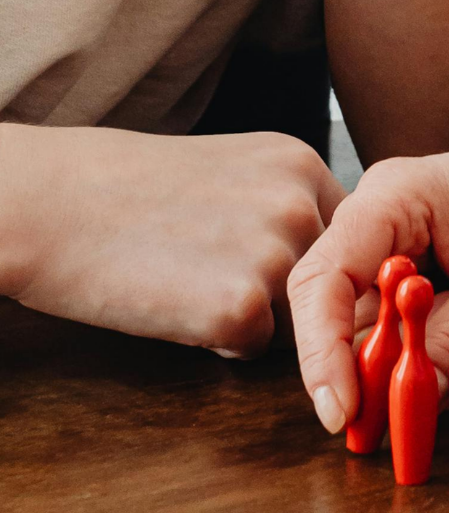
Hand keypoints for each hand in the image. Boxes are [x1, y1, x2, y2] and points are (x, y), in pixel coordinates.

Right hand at [0, 125, 343, 355]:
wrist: (41, 202)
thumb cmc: (121, 190)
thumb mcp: (229, 170)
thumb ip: (285, 204)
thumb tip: (337, 265)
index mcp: (301, 163)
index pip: (342, 239)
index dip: (301, 259)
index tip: (245, 252)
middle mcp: (302, 205)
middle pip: (328, 285)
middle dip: (280, 291)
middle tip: (203, 262)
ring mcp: (277, 256)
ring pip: (297, 320)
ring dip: (250, 315)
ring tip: (185, 275)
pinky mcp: (243, 309)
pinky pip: (253, 349)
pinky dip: (215, 340)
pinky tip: (171, 299)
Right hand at [287, 124, 448, 432]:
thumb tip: (403, 398)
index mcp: (394, 198)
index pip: (322, 283)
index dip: (321, 355)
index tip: (342, 414)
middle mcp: (389, 224)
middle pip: (350, 319)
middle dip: (397, 367)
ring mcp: (413, 254)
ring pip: (398, 339)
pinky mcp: (439, 282)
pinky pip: (433, 339)